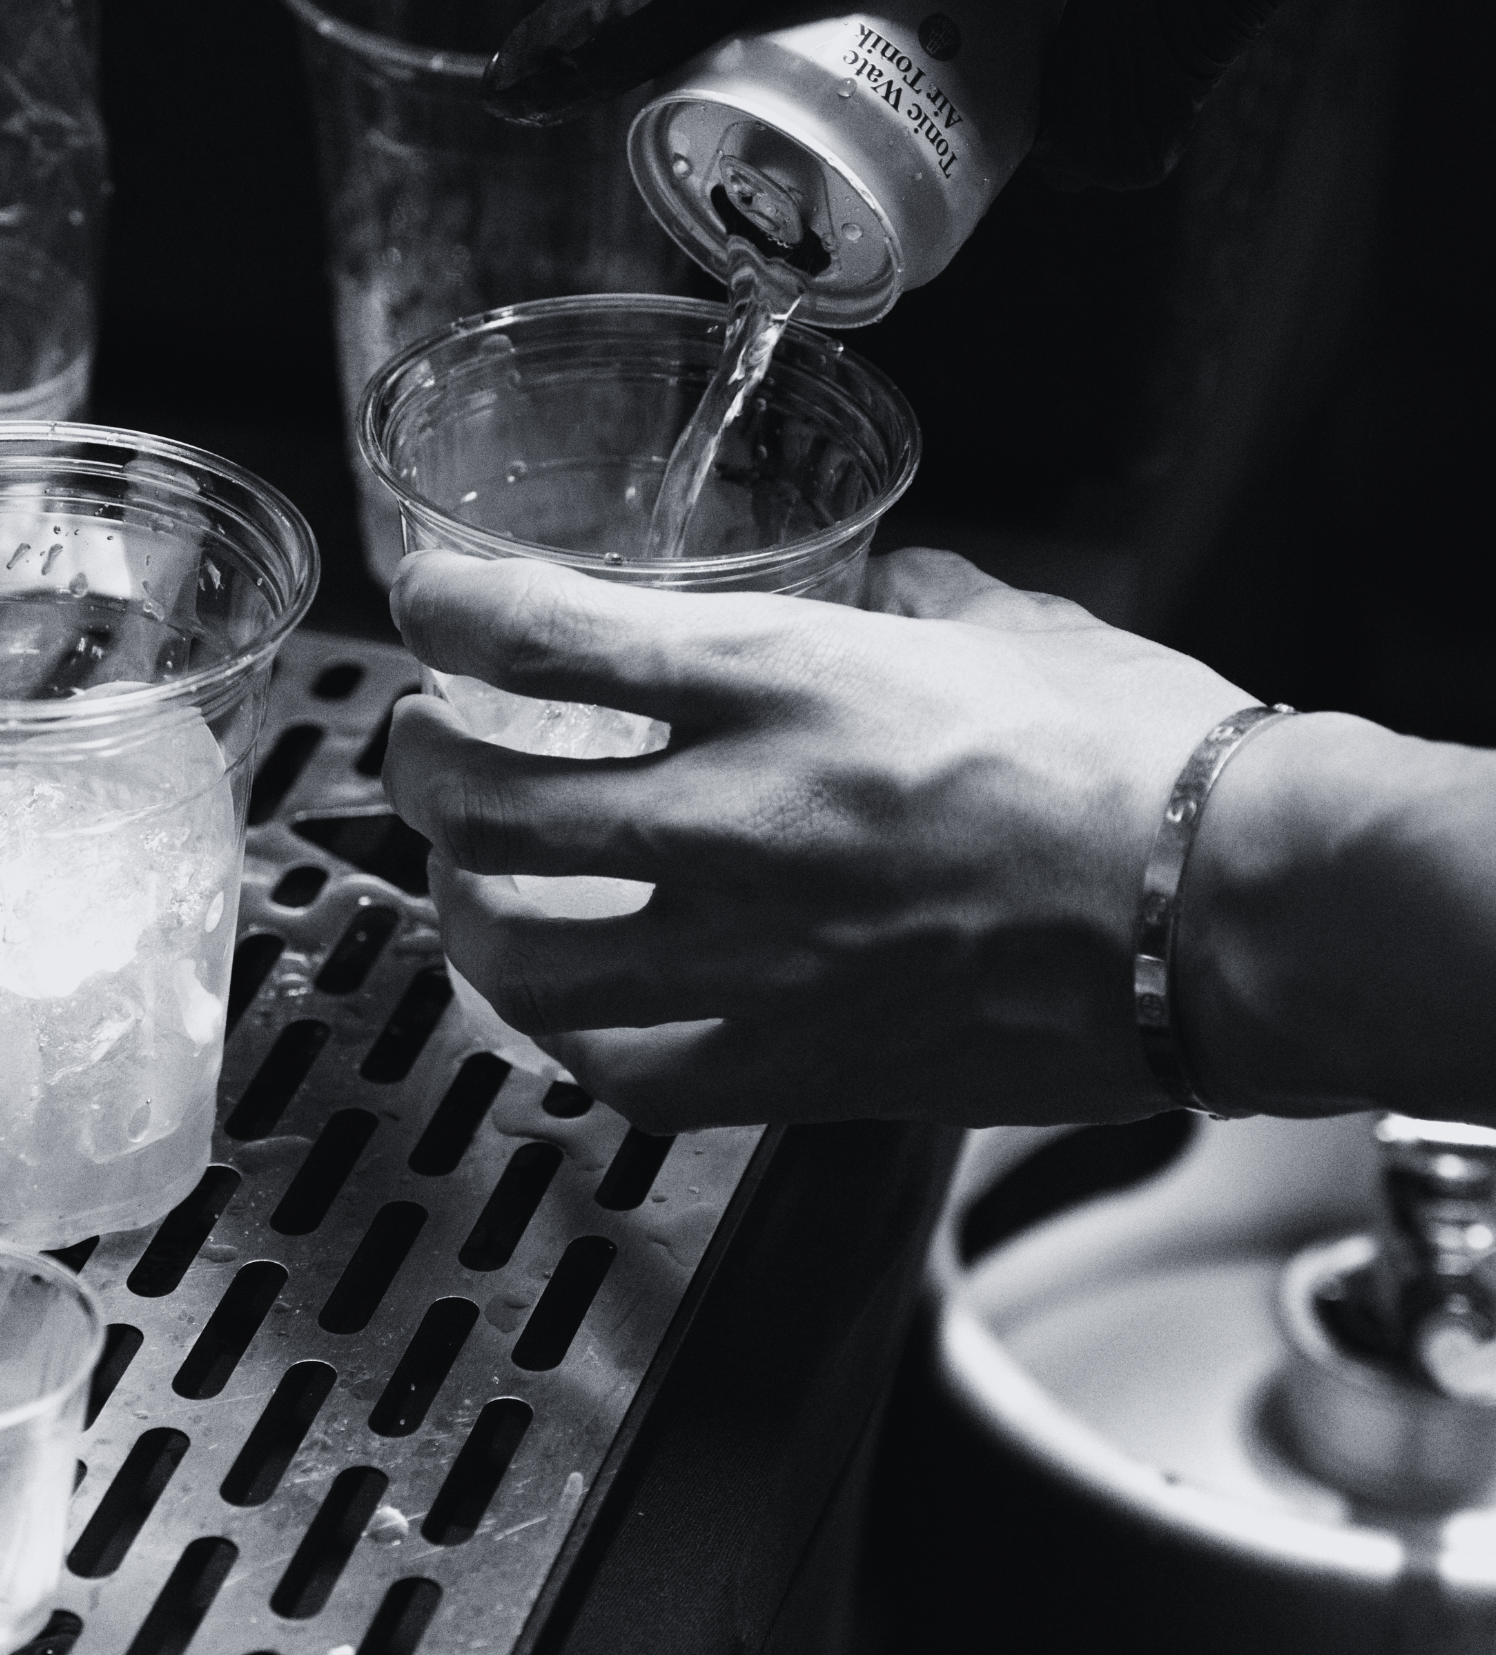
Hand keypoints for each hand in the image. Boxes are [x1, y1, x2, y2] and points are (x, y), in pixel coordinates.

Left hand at [384, 546, 1253, 1129]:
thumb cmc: (1152, 767)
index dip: (444, 612)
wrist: (1238, 917)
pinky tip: (575, 1005)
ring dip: (465, 912)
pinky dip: (568, 1034)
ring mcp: (756, 956)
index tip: (429, 604)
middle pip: (480, 805)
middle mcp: (740, 818)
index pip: (538, 637)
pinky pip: (620, 1068)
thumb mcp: (1015, 625)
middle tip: (421, 748)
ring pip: (516, 956)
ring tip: (471, 886)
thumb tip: (886, 586)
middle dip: (415, 768)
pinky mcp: (794, 1066)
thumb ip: (915, 600)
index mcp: (787, 680)